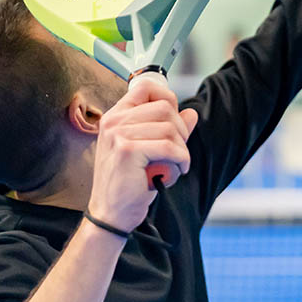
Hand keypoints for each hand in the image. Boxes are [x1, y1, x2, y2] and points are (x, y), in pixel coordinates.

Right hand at [88, 76, 198, 232]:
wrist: (111, 214)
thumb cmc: (128, 184)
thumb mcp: (149, 152)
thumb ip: (168, 129)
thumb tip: (191, 113)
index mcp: (115, 117)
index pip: (146, 87)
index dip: (168, 99)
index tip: (175, 122)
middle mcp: (114, 121)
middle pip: (164, 107)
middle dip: (180, 130)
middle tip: (179, 152)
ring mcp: (118, 134)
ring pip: (169, 127)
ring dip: (181, 149)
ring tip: (176, 165)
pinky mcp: (127, 151)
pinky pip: (169, 147)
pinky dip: (181, 159)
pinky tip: (177, 171)